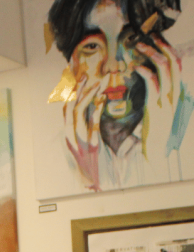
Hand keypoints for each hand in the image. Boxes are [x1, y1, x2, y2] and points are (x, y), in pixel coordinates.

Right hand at [63, 72, 104, 189]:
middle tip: (85, 75)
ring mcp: (78, 141)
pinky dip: (97, 111)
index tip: (72, 79)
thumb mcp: (83, 144)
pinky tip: (103, 100)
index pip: (65, 110)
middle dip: (76, 90)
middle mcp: (69, 137)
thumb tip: (91, 110)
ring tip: (97, 84)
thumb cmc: (87, 165)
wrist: (88, 183)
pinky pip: (92, 124)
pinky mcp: (90, 146)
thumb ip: (84, 128)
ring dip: (88, 97)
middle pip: (70, 108)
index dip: (68, 93)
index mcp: (67, 135)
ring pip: (79, 113)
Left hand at [136, 35, 182, 160]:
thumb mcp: (162, 110)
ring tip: (139, 47)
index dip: (168, 49)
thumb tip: (154, 81)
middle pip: (173, 61)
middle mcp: (175, 92)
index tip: (158, 40)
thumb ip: (162, 95)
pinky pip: (153, 84)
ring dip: (150, 53)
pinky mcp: (155, 106)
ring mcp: (166, 99)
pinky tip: (136, 67)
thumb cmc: (157, 132)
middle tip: (148, 37)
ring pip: (163, 68)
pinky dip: (145, 72)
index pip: (178, 64)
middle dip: (161, 45)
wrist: (157, 151)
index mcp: (178, 92)